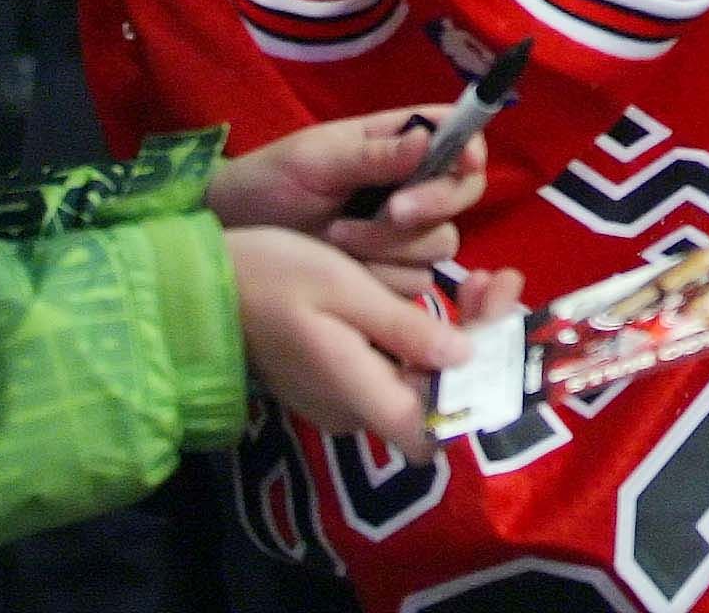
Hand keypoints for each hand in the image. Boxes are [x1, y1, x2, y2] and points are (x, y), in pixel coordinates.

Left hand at [212, 109, 491, 294]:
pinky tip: (342, 265)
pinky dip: (379, 276)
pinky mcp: (390, 273)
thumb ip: (372, 156)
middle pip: (462, 194)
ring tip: (336, 236)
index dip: (471, 148)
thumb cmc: (272, 181)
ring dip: (390, 244)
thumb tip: (427, 139)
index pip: (459, 136)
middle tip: (391, 211)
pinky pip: (413, 281)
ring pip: (438, 243)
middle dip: (431, 204)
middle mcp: (413, 184)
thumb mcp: (315, 160)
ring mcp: (404, 233)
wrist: (235, 236)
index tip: (462, 162)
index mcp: (400, 142)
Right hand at [227, 226, 479, 462]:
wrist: (205, 284)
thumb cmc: (273, 278)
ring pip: (424, 377)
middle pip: (439, 396)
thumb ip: (403, 328)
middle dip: (483, 343)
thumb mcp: (343, 291)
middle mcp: (357, 408)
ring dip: (463, 332)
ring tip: (485, 278)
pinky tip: (452, 289)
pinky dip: (431, 331)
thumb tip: (464, 358)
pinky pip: (400, 365)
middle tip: (502, 282)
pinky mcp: (342, 375)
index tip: (501, 329)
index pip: (433, 430)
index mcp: (358, 394)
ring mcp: (347, 395)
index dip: (477, 390)